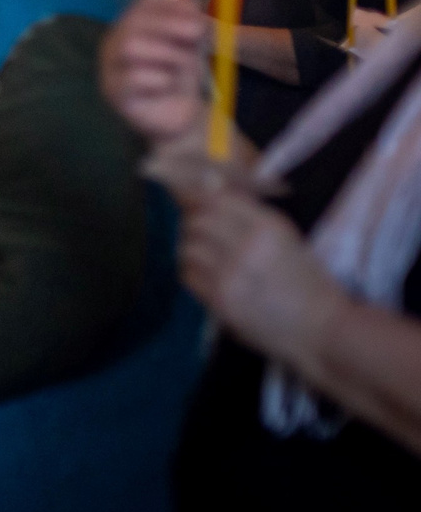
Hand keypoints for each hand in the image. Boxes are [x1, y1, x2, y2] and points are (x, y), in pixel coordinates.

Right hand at [100, 0, 208, 145]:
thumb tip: (191, 2)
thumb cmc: (181, 77)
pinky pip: (133, 78)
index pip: (143, 3)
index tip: (197, 13)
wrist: (180, 117)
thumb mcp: (191, 45)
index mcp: (132, 27)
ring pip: (129, 46)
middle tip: (196, 34)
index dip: (171, 4)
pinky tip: (168, 85)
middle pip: (134, 22)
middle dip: (169, 25)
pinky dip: (158, 79)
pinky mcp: (114, 93)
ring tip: (183, 65)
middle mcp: (115, 43)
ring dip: (166, 52)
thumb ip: (191, 22)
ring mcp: (110, 68)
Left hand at [177, 184, 350, 367]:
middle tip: (203, 237)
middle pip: (196, 221)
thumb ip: (247, 212)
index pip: (215, 198)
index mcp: (269, 226)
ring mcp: (232, 273)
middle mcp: (249, 245)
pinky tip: (210, 278)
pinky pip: (188, 275)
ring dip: (192, 251)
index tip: (197, 206)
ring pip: (187, 247)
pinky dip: (193, 274)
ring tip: (209, 260)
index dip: (199, 200)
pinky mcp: (221, 299)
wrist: (323, 329)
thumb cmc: (306, 283)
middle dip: (194, 226)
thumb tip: (206, 181)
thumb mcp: (286, 238)